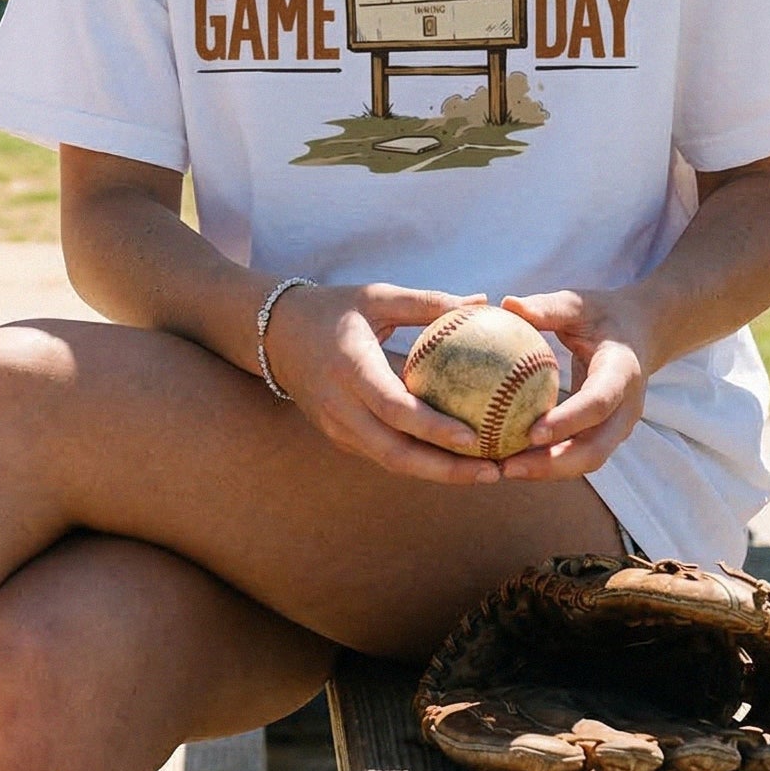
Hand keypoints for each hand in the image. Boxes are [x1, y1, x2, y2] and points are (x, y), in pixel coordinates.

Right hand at [262, 283, 501, 484]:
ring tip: (485, 471)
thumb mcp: (378, 297)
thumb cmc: (335, 309)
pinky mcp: (339, 437)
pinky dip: (420, 463)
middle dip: (446, 470)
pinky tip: (456, 460)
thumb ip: (428, 302)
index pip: (394, 408)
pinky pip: (383, 455)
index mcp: (350, 367)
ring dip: (438, 473)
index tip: (475, 437)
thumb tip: (482, 301)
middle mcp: (339, 406)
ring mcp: (336, 427)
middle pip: (395, 453)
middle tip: (493, 471)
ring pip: (391, 462)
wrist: (276, 335)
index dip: (434, 428)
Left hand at [494, 289, 650, 480]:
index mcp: (622, 372)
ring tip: (503, 469)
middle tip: (508, 466)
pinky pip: (579, 456)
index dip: (568, 421)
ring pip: (587, 461)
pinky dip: (550, 464)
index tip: (532, 433)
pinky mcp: (607, 435)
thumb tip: (507, 303)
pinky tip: (512, 461)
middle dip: (553, 464)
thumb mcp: (578, 303)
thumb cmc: (603, 314)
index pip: (599, 403)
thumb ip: (547, 307)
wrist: (642, 332)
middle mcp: (626, 408)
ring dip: (547, 471)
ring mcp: (619, 427)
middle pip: (595, 449)